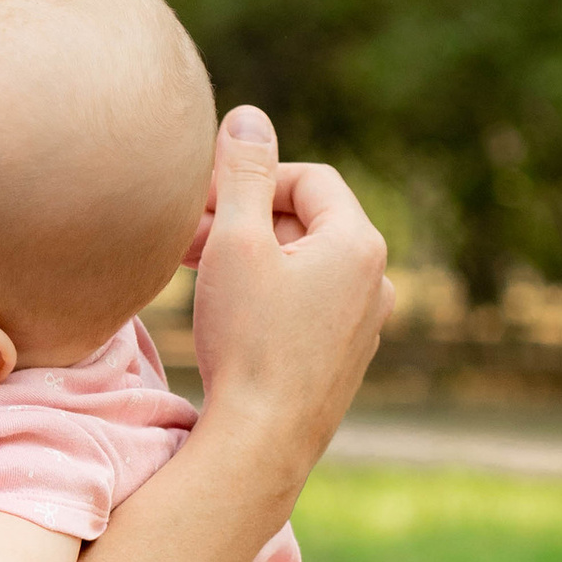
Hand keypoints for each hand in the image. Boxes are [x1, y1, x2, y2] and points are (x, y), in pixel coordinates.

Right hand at [181, 108, 391, 488]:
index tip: (203, 202)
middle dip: (244, 221)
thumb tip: (248, 118)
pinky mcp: (346, 359)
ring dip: (251, 258)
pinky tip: (226, 316)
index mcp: (359, 244)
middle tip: (184, 238)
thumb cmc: (248, 340)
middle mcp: (377, 281)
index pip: (309, 179)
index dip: (251, 180)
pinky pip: (308, 305)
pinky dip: (269, 296)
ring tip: (196, 274)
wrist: (264, 443)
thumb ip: (241, 175)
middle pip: (306, 222)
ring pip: (304, 267)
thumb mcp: (235, 243)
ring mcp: (365, 324)